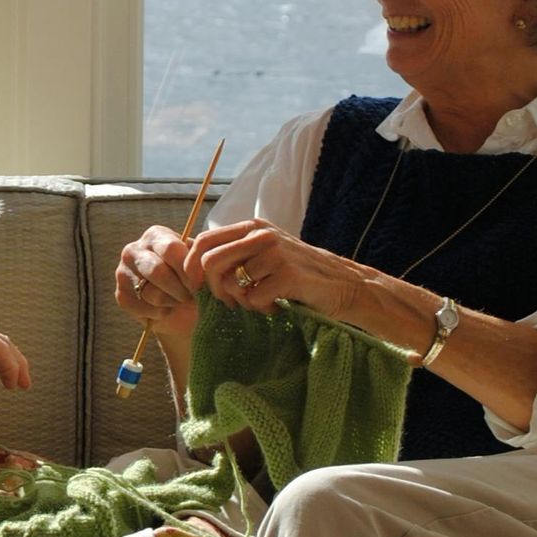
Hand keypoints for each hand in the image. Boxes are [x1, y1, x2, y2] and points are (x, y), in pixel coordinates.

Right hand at [115, 224, 198, 331]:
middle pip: (158, 271)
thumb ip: (198, 261)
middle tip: (192, 297)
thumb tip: (198, 267)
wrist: (181, 307)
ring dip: (172, 302)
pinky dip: (160, 313)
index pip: (170, 249)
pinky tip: (166, 309)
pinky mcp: (121, 295)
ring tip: (180, 301)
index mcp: (155, 235)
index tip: (200, 284)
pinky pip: (144, 308)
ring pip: (152, 293)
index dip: (187, 269)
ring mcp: (122, 272)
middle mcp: (133, 250)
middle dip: (180, 289)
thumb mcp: (198, 264)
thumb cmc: (191, 278)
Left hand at [184, 220, 351, 318]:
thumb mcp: (266, 254)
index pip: (204, 240)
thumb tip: (193, 263)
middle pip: (210, 261)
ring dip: (242, 302)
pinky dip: (261, 309)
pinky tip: (277, 307)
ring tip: (261, 303)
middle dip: (214, 289)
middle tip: (231, 302)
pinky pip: (254, 298)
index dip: (192, 267)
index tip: (198, 288)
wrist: (345, 285)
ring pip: (233, 283)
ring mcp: (275, 253)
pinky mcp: (288, 274)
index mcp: (253, 226)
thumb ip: (236, 253)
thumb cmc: (300, 274)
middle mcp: (262, 234)